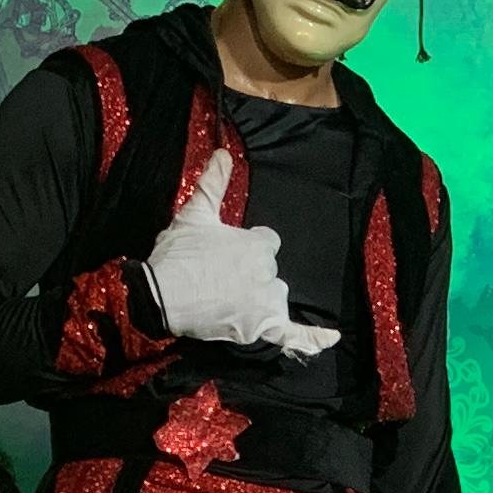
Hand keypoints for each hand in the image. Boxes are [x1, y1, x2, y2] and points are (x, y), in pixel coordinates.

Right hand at [143, 151, 335, 359]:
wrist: (161, 296)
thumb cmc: (178, 254)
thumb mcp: (194, 214)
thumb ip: (213, 183)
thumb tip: (223, 152)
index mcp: (258, 245)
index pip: (266, 244)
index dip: (246, 248)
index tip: (224, 253)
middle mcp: (268, 273)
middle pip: (269, 272)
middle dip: (249, 274)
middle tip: (216, 278)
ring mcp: (266, 303)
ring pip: (275, 298)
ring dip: (259, 299)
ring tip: (228, 299)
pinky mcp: (261, 329)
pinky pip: (294, 337)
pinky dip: (312, 340)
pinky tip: (331, 339)